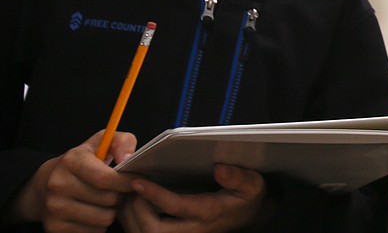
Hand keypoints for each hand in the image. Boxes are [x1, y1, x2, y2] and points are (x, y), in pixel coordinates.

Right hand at [6, 130, 136, 232]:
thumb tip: (128, 159)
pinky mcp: (54, 228)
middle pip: (108, 199)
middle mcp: (58, 184)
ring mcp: (54, 208)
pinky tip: (95, 212)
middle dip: (121, 195)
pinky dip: (99, 224)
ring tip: (107, 201)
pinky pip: (93, 232)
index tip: (136, 181)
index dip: (126, 181)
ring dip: (112, 211)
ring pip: (103, 218)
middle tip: (119, 190)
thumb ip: (122, 142)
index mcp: (71, 161)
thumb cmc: (85, 161)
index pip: (105, 178)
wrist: (47, 184)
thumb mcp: (103, 143)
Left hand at [118, 164, 266, 232]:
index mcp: (209, 213)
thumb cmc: (245, 199)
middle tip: (131, 185)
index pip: (177, 207)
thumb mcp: (252, 185)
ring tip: (128, 191)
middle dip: (135, 209)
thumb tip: (220, 168)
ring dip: (129, 215)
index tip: (138, 181)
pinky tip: (131, 201)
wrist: (246, 218)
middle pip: (152, 230)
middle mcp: (190, 230)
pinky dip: (130, 219)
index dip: (155, 195)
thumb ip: (239, 177)